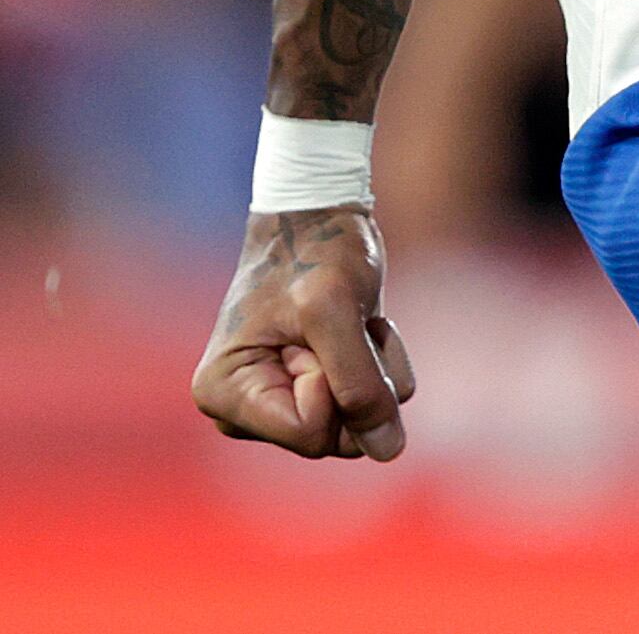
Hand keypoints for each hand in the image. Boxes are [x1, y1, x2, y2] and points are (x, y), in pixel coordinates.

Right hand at [193, 207, 415, 459]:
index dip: (335, 389)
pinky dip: (382, 361)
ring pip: (360, 425)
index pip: (309, 435)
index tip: (318, 338)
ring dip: (375, 368)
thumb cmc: (316, 252)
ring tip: (352, 321)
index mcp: (224, 395)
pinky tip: (362, 323)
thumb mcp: (336, 314)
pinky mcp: (318, 390)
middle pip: (334, 439)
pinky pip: (374, 403)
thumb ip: (360, 386)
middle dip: (357, 381)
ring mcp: (282, 402)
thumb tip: (388, 452)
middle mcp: (245, 410)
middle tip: (338, 327)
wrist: (322, 213)